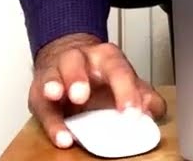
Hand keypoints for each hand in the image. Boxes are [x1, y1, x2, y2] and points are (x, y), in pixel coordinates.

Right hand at [28, 33, 165, 148]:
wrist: (71, 62)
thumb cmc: (101, 76)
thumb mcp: (125, 81)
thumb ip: (143, 95)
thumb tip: (152, 110)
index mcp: (106, 57)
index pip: (118, 69)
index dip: (126, 91)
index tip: (132, 112)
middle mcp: (79, 59)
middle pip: (76, 62)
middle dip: (77, 78)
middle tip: (81, 96)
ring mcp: (56, 73)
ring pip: (52, 75)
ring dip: (54, 86)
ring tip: (57, 96)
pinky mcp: (39, 93)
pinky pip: (43, 107)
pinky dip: (51, 123)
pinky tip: (61, 135)